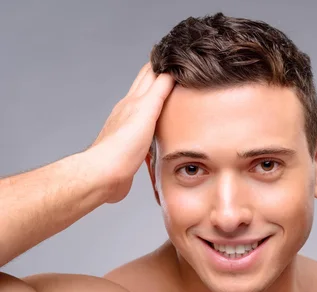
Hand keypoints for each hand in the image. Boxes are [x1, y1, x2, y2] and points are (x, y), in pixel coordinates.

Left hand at [88, 62, 174, 202]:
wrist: (106, 174)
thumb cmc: (123, 146)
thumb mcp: (146, 112)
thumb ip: (158, 91)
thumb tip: (170, 71)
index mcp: (134, 101)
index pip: (149, 74)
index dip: (161, 63)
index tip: (173, 56)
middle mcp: (129, 110)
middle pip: (145, 87)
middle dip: (158, 76)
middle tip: (174, 69)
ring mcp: (128, 127)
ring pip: (145, 107)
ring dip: (156, 98)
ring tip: (170, 95)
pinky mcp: (131, 145)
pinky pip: (146, 127)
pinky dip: (154, 121)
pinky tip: (159, 126)